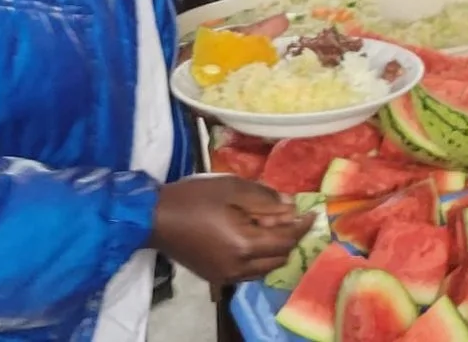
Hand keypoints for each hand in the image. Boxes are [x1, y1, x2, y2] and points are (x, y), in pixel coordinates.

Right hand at [149, 174, 310, 284]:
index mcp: (244, 245)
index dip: (302, 227)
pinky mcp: (215, 277)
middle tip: (291, 218)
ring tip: (273, 227)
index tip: (313, 214)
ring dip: (275, 250)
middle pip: (278, 258)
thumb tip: (291, 205)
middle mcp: (238, 267)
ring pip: (265, 269)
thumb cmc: (193, 198)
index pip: (286, 241)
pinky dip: (258, 258)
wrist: (153, 218)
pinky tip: (254, 240)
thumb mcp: (232, 189)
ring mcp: (225, 276)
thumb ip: (265, 199)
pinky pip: (248, 272)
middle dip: (290, 239)